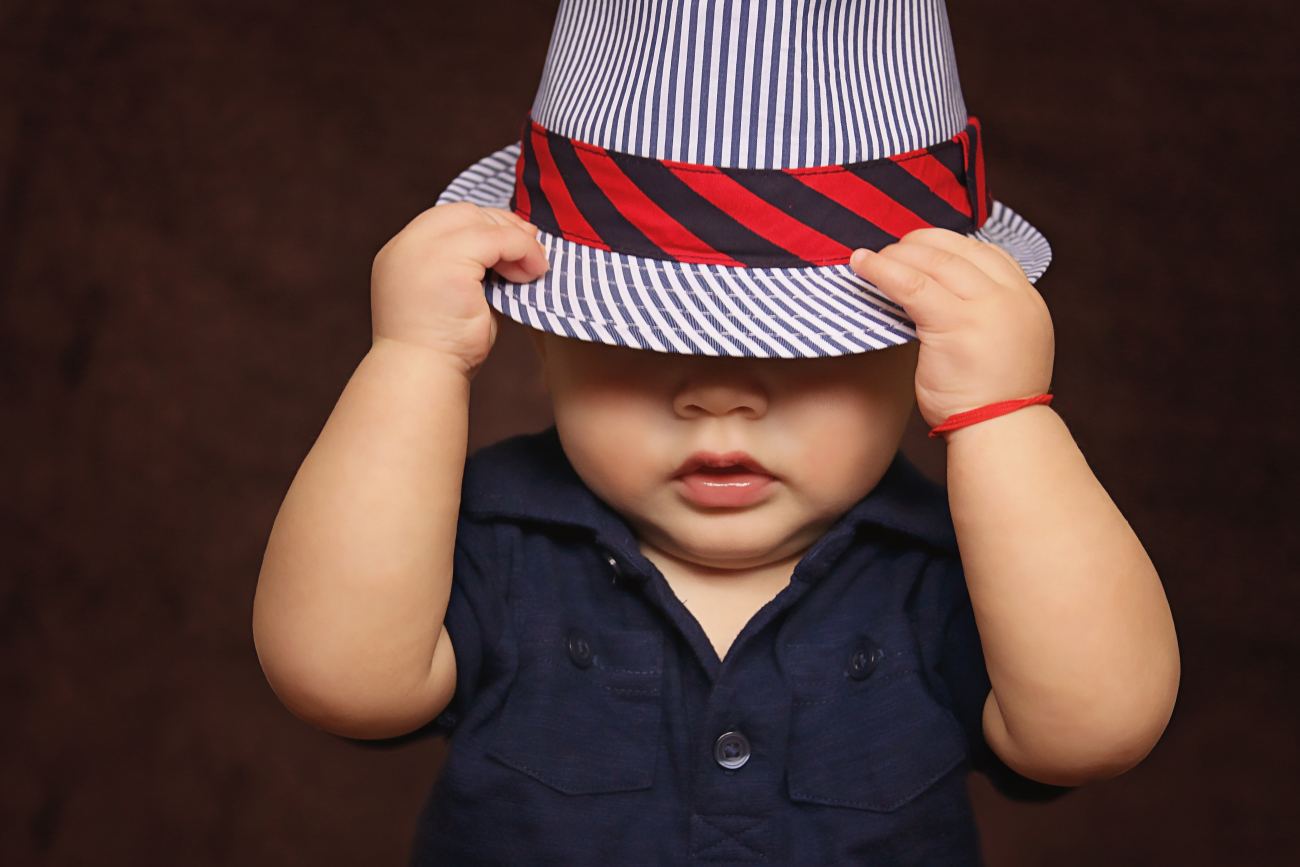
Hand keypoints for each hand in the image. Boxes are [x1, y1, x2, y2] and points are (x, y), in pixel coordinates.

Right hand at [369, 202, 548, 377]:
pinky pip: (498, 239)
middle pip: (463, 212)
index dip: (484, 226)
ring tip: (533, 268)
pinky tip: (532, 273)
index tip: (514, 244)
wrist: (422, 376)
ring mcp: (423, 250)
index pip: (447, 220)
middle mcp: (406, 245)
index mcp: (402, 253)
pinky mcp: (447, 262)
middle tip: (532, 248)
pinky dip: (522, 250)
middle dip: (502, 226)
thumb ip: (470, 270)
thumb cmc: (442, 348)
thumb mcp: (453, 297)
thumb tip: (509, 252)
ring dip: (515, 240)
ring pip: (482, 221)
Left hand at [848, 228, 1054, 430]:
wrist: (999, 434)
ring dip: (896, 255)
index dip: (948, 244)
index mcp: (1026, 299)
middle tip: (890, 250)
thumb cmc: (990, 399)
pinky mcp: (956, 324)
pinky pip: (911, 284)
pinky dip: (882, 270)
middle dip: (918, 244)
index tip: (919, 247)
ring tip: (869, 258)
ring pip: (934, 262)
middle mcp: (1010, 297)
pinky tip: (861, 265)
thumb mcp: (1001, 344)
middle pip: (958, 251)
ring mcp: (986, 309)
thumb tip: (940, 293)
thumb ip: (982, 314)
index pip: (986, 252)